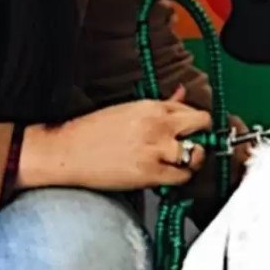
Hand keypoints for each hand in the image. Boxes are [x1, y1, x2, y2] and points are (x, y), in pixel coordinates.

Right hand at [18, 86, 213, 191]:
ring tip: (178, 163)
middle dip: (201, 136)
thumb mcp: (129, 109)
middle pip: (202, 125)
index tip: (189, 132)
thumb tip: (182, 91)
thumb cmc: (93, 131)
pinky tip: (166, 175)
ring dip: (192, 160)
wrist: (67, 152)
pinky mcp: (150, 173)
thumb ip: (161, 103)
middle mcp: (158, 125)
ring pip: (196, 154)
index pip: (192, 110)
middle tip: (191, 146)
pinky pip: (181, 177)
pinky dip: (179, 178)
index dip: (193, 123)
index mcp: (152, 106)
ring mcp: (155, 149)